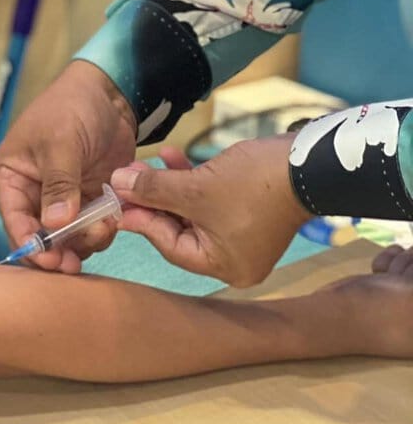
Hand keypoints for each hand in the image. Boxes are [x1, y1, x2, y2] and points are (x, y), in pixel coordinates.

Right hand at [0, 59, 137, 273]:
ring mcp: (62, 199)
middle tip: (77, 261)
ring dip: (85, 240)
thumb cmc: (72, 107)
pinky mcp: (87, 200)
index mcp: (11, 177)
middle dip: (59, 250)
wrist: (110, 94)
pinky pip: (90, 229)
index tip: (52, 261)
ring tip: (105, 225)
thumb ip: (58, 184)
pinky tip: (113, 219)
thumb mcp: (62, 142)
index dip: (30, 244)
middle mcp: (32, 193)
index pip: (14, 220)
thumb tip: (54, 224)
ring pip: (68, 239)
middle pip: (40, 237)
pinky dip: (101, 230)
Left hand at [111, 135, 311, 287]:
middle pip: (180, 228)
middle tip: (128, 176)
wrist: (306, 162)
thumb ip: (153, 189)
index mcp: (224, 267)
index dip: (141, 218)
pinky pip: (210, 200)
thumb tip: (116, 185)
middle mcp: (235, 258)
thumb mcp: (195, 187)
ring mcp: (243, 235)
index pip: (169, 245)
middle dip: (155, 197)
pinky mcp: (248, 211)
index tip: (116, 198)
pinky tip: (174, 156)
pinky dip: (192, 180)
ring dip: (170, 184)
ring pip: (193, 211)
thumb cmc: (251, 184)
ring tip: (149, 160)